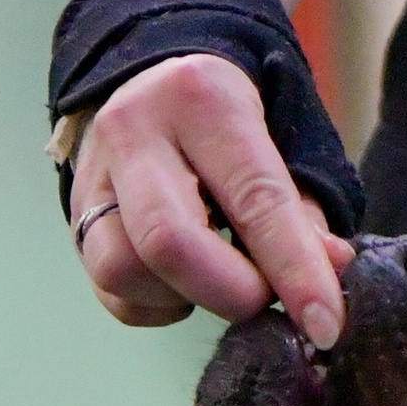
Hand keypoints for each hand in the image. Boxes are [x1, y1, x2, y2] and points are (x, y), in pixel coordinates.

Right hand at [70, 52, 350, 349]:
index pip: (253, 197)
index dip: (294, 271)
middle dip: (231, 293)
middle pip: (169, 242)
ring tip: (220, 277)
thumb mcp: (278, 133)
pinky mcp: (75, 218)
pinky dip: (159, 305)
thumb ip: (304, 208)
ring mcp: (94, 176)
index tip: (326, 326)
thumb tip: (331, 270)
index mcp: (202, 98)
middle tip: (266, 300)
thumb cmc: (228, 117)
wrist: (149, 79)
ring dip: (187, 297)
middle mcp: (135, 130)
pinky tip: (184, 281)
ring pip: (126, 271)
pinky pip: (114, 293)